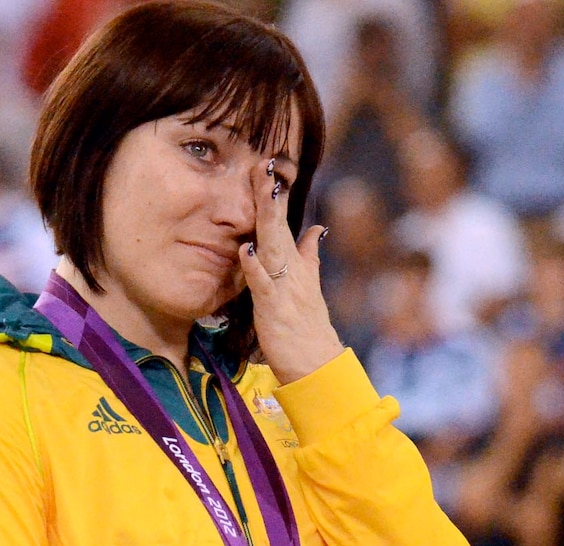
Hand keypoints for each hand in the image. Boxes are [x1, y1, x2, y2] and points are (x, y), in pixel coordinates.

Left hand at [238, 158, 343, 383]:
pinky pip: (264, 285)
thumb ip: (310, 256)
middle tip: (263, 165)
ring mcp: (284, 287)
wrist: (317, 363)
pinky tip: (246, 251)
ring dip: (267, 221)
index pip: (284, 222)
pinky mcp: (275, 309)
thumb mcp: (309, 285)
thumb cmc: (307, 328)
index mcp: (298, 264)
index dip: (275, 196)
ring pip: (274, 248)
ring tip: (261, 194)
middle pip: (279, 227)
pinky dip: (255, 268)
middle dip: (270, 196)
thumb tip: (317, 229)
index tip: (267, 165)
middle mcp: (293, 270)